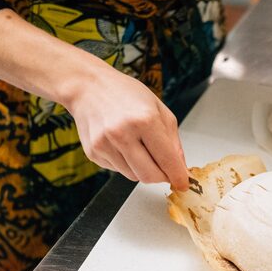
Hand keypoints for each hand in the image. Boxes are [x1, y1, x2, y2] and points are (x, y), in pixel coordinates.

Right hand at [62, 66, 188, 188]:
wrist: (88, 87)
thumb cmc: (126, 94)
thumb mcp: (159, 110)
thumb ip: (173, 141)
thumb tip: (180, 168)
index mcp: (144, 120)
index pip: (167, 161)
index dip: (178, 176)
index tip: (183, 184)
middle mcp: (122, 134)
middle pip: (149, 176)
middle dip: (161, 177)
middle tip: (165, 169)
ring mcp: (105, 144)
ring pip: (133, 176)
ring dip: (142, 169)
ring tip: (139, 146)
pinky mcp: (93, 152)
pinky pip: (118, 170)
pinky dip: (126, 163)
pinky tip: (122, 144)